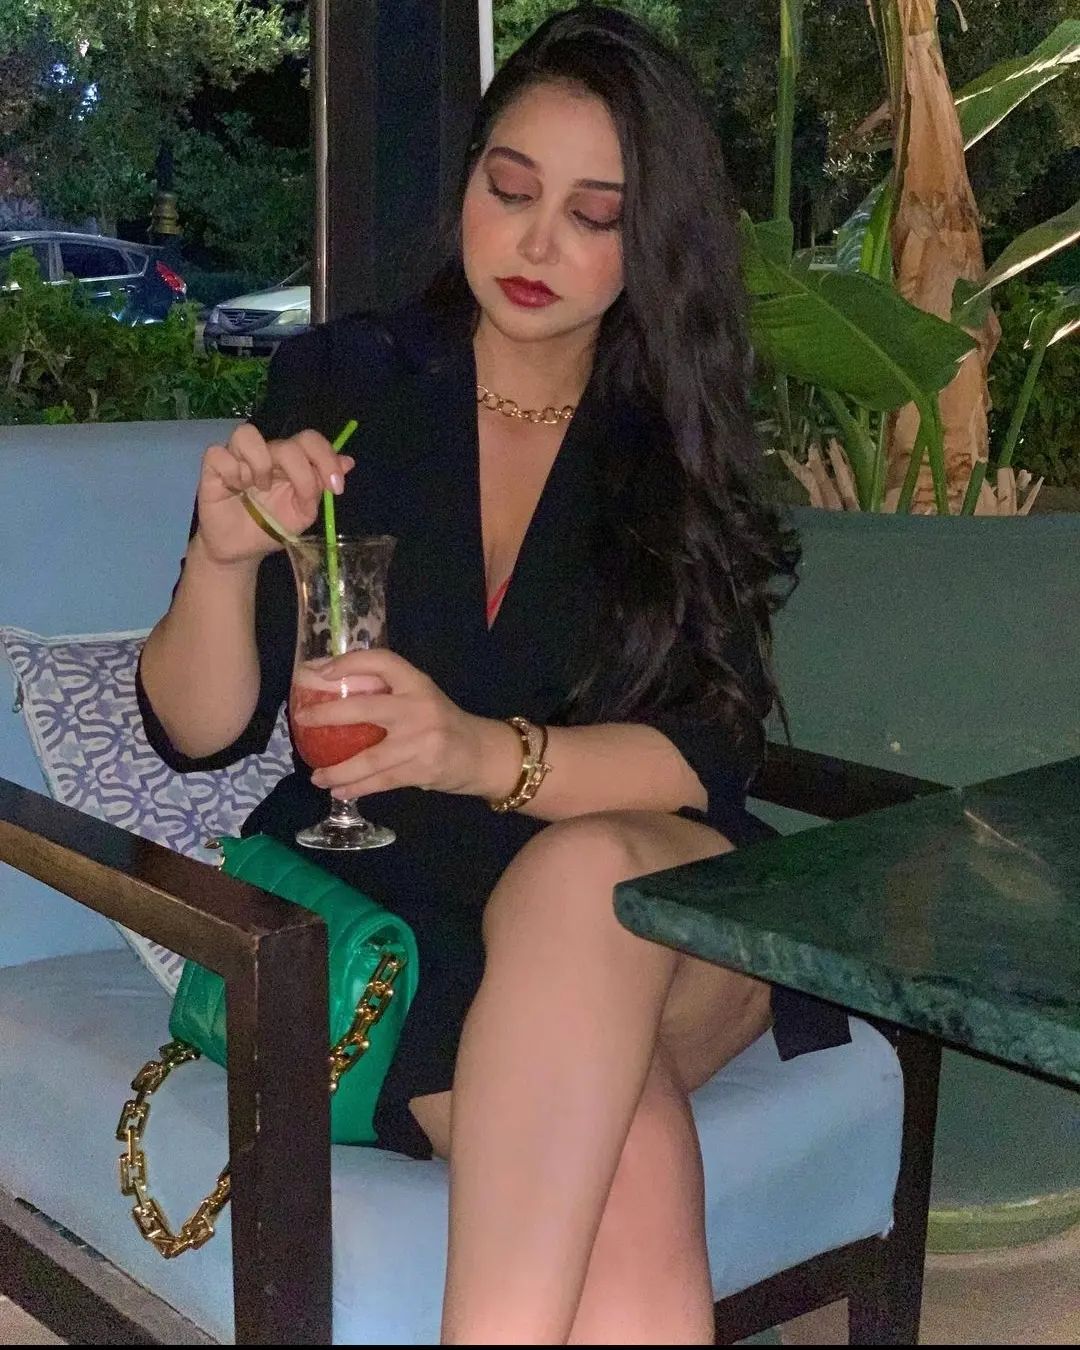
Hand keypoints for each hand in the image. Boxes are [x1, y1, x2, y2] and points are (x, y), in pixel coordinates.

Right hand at [195, 423, 356, 565]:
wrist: (242, 551)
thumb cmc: (271, 527)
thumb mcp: (303, 513)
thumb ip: (320, 487)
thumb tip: (349, 462)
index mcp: (290, 461)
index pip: (309, 440)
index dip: (326, 457)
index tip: (335, 486)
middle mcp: (266, 453)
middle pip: (287, 442)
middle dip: (302, 470)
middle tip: (302, 496)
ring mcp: (238, 457)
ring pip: (247, 434)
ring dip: (261, 464)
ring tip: (261, 487)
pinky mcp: (212, 468)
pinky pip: (219, 454)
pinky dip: (231, 472)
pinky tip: (235, 489)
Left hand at [292, 650, 518, 799]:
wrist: (481, 754)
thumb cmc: (443, 723)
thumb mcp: (421, 697)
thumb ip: (389, 695)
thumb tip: (334, 695)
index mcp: (417, 683)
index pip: (381, 661)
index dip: (349, 662)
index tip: (321, 671)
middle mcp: (418, 707)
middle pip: (364, 708)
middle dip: (327, 715)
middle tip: (303, 719)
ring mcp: (420, 741)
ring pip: (368, 757)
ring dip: (337, 769)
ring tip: (316, 776)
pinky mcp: (420, 769)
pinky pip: (380, 780)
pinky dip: (356, 787)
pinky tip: (340, 790)